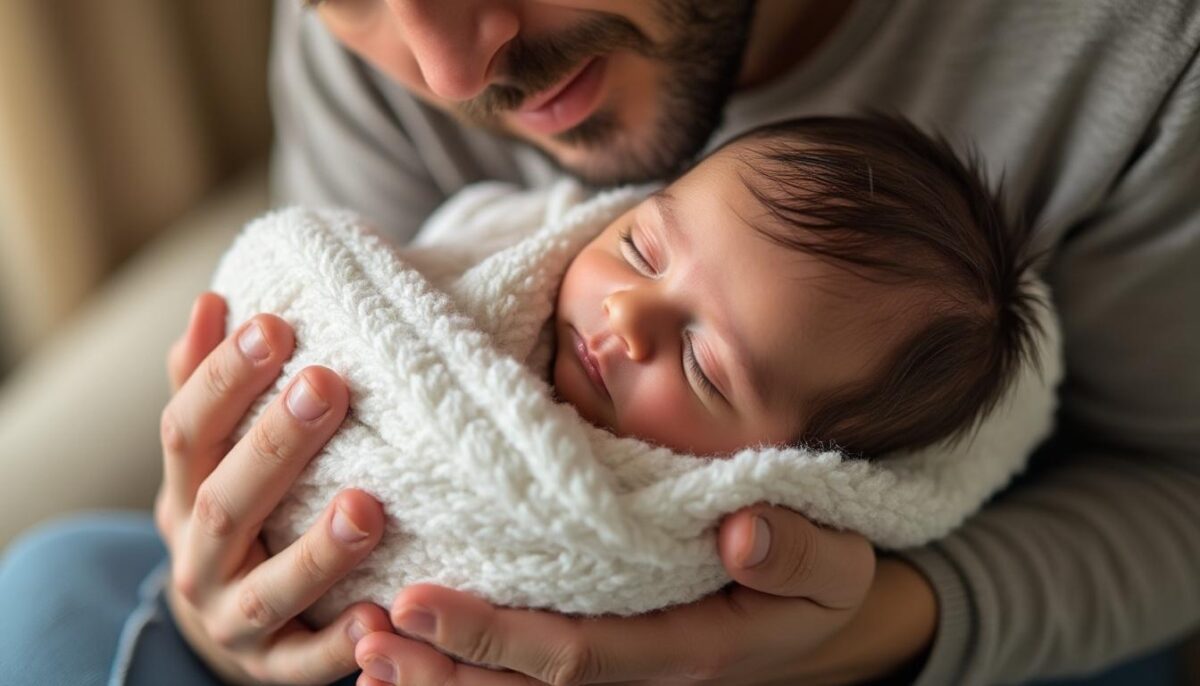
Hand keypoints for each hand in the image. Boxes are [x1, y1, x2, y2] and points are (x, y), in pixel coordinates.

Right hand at [156, 292, 392, 684]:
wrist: (227, 623)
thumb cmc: (238, 513)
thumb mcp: (212, 455)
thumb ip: (208, 383)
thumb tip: (213, 300)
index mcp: (184, 493)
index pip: (187, 431)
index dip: (222, 378)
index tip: (274, 324)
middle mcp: (199, 558)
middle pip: (225, 503)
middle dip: (275, 445)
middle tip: (327, 385)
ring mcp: (236, 620)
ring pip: (271, 591)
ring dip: (317, 551)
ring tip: (368, 507)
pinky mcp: (278, 669)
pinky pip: (309, 666)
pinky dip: (343, 646)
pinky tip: (383, 615)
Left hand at [352, 506, 928, 685]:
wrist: (816, 607)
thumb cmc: (818, 576)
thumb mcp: (832, 562)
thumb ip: (796, 551)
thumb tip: (742, 531)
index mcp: (683, 648)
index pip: (573, 654)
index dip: (493, 637)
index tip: (419, 602)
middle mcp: (637, 668)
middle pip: (522, 685)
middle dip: (441, 666)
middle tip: (362, 635)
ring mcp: (618, 662)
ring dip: (439, 672)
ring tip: (362, 643)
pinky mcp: (606, 643)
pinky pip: (527, 669)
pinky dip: (468, 660)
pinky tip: (411, 639)